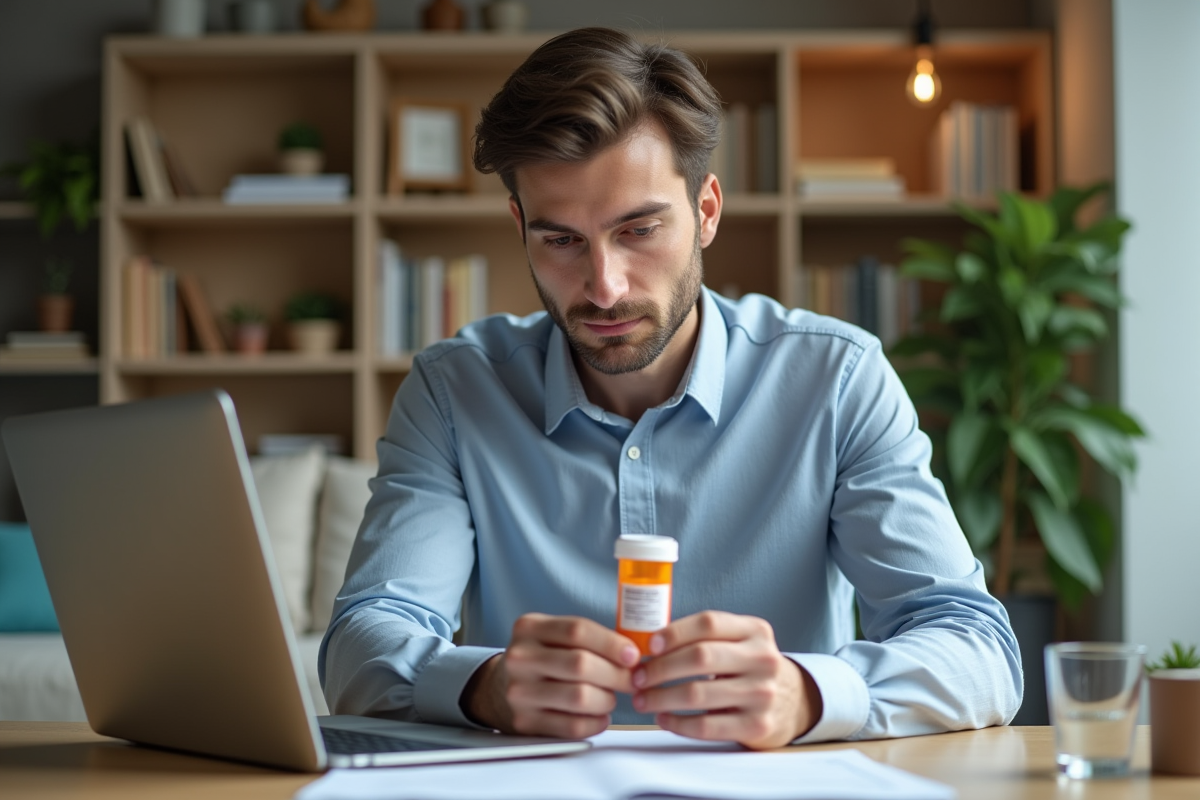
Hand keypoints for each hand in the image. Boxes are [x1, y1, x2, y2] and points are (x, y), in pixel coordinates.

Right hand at [461, 613, 639, 738]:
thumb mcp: (553, 637)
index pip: (578, 630)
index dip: (612, 643)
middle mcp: (520, 658)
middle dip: (616, 674)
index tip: (633, 655)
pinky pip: (573, 726)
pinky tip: (599, 715)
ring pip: (580, 697)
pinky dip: (596, 722)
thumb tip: (633, 654)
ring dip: (606, 699)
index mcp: (529, 628)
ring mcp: (519, 692)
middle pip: (580, 664)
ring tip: (609, 697)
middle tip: (631, 680)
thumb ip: (588, 638)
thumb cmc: (542, 660)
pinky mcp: (524, 722)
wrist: (498, 689)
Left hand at [630, 610, 821, 749]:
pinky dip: (677, 723)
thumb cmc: (749, 668)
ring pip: (698, 693)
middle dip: (660, 668)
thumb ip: (705, 638)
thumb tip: (650, 644)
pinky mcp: (757, 725)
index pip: (709, 623)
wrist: (793, 703)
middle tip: (637, 677)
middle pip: (700, 657)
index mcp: (755, 630)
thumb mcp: (740, 642)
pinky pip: (706, 726)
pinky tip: (664, 718)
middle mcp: (763, 659)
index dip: (674, 632)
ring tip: (642, 700)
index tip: (650, 646)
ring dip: (661, 697)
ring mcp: (762, 693)